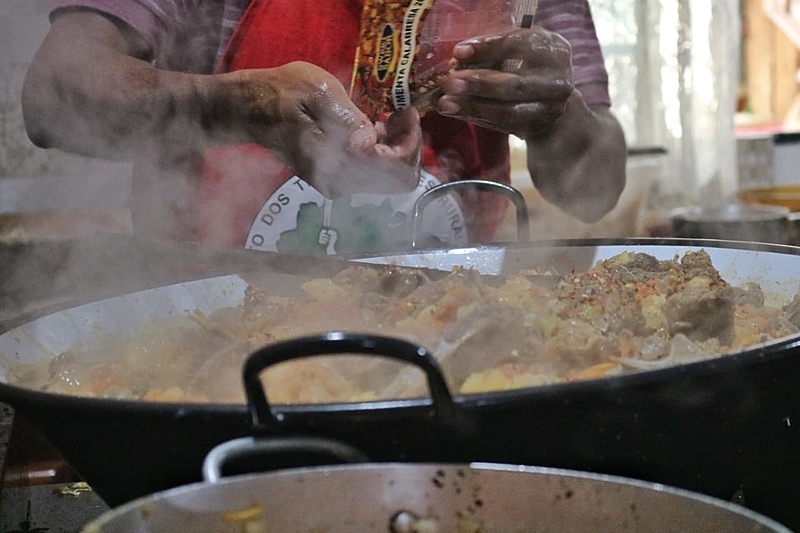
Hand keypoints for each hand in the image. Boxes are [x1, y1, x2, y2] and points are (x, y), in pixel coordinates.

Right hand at [229, 62, 421, 196]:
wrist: (249, 110)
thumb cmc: (282, 93)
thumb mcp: (319, 92)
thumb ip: (348, 118)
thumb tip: (371, 142)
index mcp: (337, 163)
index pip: (397, 167)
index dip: (411, 141)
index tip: (407, 112)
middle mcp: (340, 183)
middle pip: (399, 180)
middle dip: (408, 147)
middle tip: (402, 115)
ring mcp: (337, 186)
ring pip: (388, 179)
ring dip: (396, 149)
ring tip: (388, 118)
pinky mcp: (334, 182)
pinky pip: (372, 176)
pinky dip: (382, 154)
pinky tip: (374, 129)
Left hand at [436, 28, 573, 138]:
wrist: (551, 94)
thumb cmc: (526, 61)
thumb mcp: (516, 47)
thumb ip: (493, 49)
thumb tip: (459, 57)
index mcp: (552, 49)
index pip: (519, 46)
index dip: (488, 48)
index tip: (459, 52)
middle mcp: (556, 81)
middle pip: (515, 85)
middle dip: (479, 84)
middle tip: (450, 83)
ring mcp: (550, 109)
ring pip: (508, 111)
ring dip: (474, 107)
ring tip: (446, 103)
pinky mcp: (537, 127)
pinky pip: (504, 126)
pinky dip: (478, 118)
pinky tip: (456, 112)